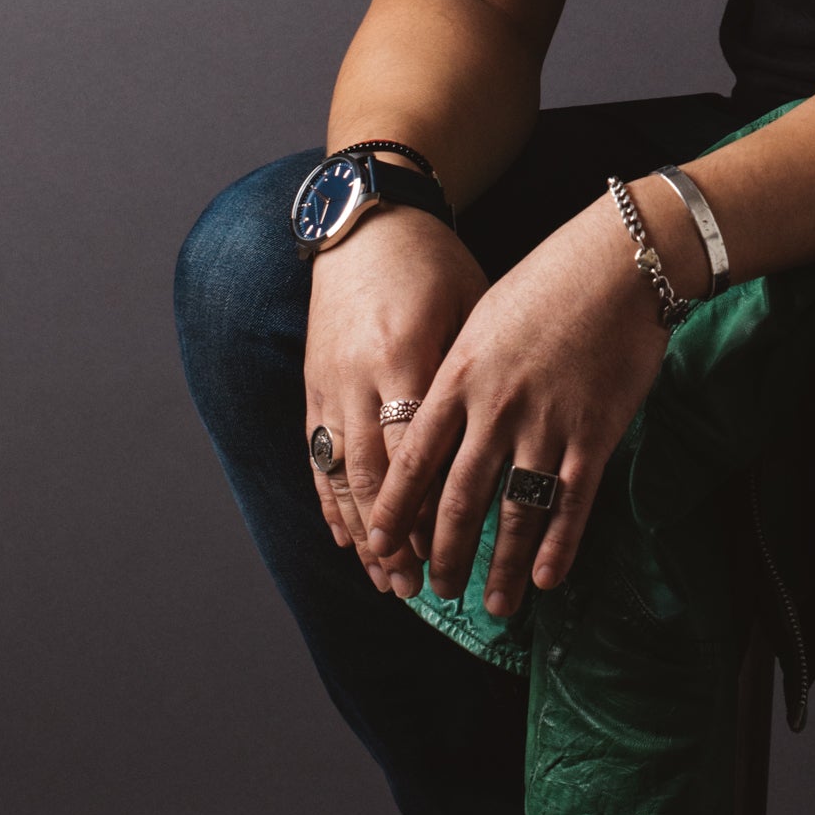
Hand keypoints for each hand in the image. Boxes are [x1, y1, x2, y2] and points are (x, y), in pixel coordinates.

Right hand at [303, 209, 488, 590]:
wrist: (367, 225)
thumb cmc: (433, 265)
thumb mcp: (468, 306)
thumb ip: (475, 373)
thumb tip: (503, 442)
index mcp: (405, 354)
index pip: (418, 449)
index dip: (432, 505)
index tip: (453, 551)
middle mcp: (359, 377)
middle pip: (375, 474)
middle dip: (396, 538)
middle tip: (419, 589)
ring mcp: (328, 384)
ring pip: (340, 474)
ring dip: (363, 533)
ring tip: (386, 581)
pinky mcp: (312, 386)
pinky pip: (317, 456)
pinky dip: (330, 502)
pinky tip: (347, 540)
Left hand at [364, 196, 669, 617]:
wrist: (619, 263)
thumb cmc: (549, 281)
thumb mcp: (483, 319)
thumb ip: (459, 374)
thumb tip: (438, 422)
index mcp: (458, 377)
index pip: (413, 459)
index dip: (394, 510)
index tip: (379, 546)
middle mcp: (495, 409)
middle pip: (458, 499)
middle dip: (443, 554)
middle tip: (436, 591)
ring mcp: (547, 425)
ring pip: (514, 513)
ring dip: (501, 567)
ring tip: (494, 605)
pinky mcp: (595, 434)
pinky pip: (571, 504)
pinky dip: (558, 547)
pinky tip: (548, 579)